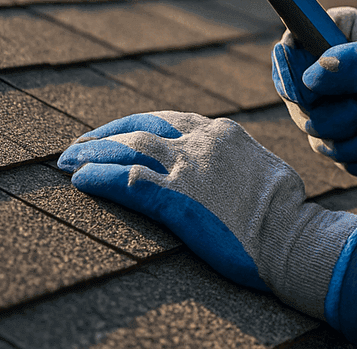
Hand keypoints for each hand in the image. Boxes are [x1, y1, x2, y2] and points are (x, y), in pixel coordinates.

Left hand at [57, 111, 356, 320]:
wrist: (291, 236)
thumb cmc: (287, 212)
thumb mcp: (264, 170)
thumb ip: (239, 160)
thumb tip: (235, 167)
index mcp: (223, 133)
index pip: (169, 120)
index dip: (137, 125)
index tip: (119, 133)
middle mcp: (200, 142)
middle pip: (140, 128)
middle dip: (105, 134)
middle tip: (78, 144)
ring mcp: (185, 169)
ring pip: (126, 148)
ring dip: (92, 152)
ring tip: (65, 160)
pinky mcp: (173, 199)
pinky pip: (124, 181)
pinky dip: (98, 177)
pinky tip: (79, 180)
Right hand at [272, 7, 356, 179]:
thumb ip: (355, 64)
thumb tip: (311, 79)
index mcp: (334, 34)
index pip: (290, 49)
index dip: (289, 76)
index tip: (306, 97)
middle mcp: (328, 70)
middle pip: (299, 103)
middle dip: (331, 119)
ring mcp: (336, 104)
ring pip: (318, 136)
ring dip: (351, 144)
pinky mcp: (349, 135)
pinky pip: (340, 158)